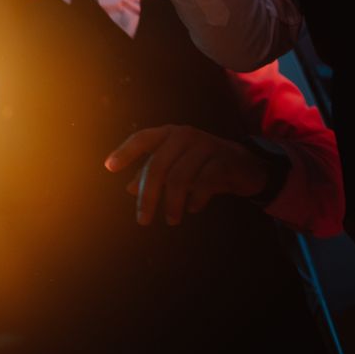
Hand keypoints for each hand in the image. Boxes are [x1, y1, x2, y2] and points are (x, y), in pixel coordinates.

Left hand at [105, 125, 268, 225]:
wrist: (245, 165)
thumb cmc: (203, 165)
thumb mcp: (177, 167)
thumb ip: (155, 174)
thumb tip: (130, 188)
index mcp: (169, 134)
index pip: (142, 138)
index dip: (126, 151)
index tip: (110, 167)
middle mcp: (184, 135)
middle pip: (158, 165)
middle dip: (149, 195)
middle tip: (143, 219)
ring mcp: (205, 145)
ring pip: (180, 176)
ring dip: (172, 202)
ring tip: (171, 219)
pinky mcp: (224, 160)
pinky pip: (204, 182)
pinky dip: (196, 198)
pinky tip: (194, 208)